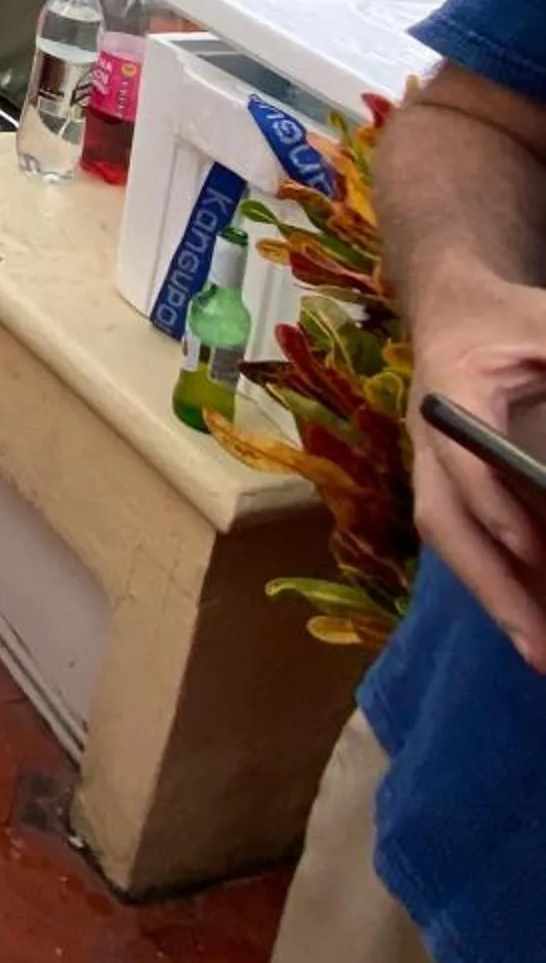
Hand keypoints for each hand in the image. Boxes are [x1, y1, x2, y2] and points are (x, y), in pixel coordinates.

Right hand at [411, 285, 545, 670]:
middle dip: (491, 589)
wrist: (454, 305)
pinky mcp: (448, 487)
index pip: (463, 464)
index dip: (494, 509)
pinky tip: (535, 623)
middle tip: (540, 650)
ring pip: (451, 543)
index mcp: (448, 392)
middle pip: (444, 523)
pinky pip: (466, 544)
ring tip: (543, 656)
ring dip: (496, 600)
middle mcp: (428, 440)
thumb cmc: (506, 316)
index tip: (532, 551)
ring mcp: (432, 467)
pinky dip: (500, 586)